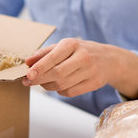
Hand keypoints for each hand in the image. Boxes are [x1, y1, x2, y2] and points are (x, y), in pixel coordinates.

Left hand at [22, 38, 137, 98]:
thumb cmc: (80, 51)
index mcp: (72, 44)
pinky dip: (59, 91)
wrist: (110, 60)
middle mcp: (83, 57)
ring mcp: (90, 71)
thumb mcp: (63, 46)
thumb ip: (44, 53)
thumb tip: (27, 61)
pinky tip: (57, 85)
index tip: (28, 75)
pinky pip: (70, 92)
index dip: (39, 68)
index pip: (53, 58)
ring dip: (47, 86)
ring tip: (41, 82)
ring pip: (62, 85)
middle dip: (39, 79)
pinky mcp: (94, 84)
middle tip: (27, 82)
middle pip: (57, 74)